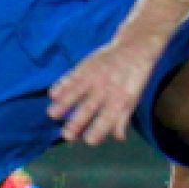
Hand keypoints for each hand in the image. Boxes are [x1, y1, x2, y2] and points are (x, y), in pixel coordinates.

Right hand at [47, 33, 167, 144]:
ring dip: (64, 103)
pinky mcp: (88, 64)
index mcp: (122, 98)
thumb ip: (123, 117)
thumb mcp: (134, 97)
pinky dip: (62, 83)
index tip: (89, 141)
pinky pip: (73, 75)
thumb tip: (118, 137)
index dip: (99, 129)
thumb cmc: (134, 77)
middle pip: (90, 107)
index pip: (109, 117)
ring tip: (52, 114)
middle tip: (66, 135)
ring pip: (78, 91)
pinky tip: (52, 94)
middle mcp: (108, 87)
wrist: (135, 46)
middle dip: (77, 121)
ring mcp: (96, 75)